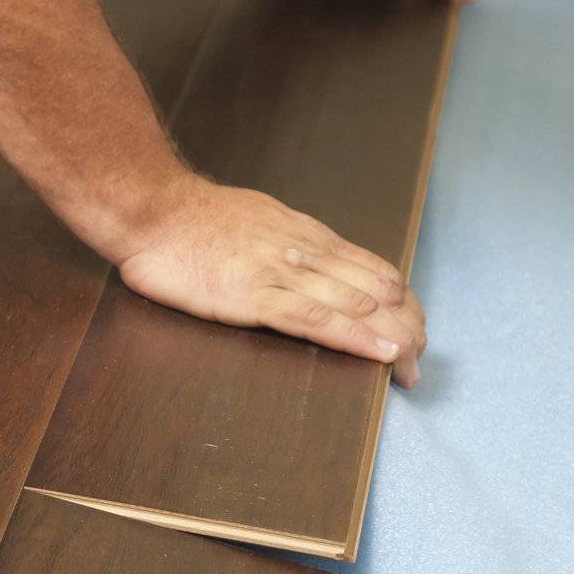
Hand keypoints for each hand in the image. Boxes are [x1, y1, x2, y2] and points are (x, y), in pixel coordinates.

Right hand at [119, 175, 425, 386]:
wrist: (153, 210)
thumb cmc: (192, 220)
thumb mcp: (256, 222)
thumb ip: (285, 244)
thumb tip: (307, 265)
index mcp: (306, 236)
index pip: (371, 267)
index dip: (398, 301)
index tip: (413, 327)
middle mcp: (304, 252)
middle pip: (374, 289)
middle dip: (404, 325)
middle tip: (421, 359)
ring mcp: (281, 274)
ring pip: (354, 306)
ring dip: (391, 337)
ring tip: (413, 363)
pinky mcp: (254, 297)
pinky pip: (316, 320)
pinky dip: (353, 337)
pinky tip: (379, 354)